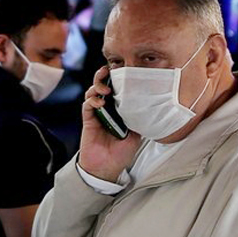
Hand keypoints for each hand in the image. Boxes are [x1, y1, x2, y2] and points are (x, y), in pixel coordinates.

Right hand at [80, 65, 139, 182]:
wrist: (108, 167)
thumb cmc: (122, 152)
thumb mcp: (137, 135)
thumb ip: (139, 120)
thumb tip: (151, 107)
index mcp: (119, 110)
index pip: (117, 88)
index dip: (117, 78)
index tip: (122, 69)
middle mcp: (107, 109)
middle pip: (102, 85)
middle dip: (103, 75)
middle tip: (107, 70)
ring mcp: (97, 113)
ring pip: (92, 92)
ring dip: (97, 86)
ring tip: (105, 90)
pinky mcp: (88, 120)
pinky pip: (87, 105)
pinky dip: (92, 101)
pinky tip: (99, 103)